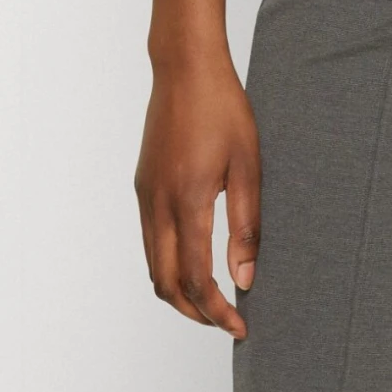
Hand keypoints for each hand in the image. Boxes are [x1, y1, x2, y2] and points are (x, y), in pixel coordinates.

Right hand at [134, 54, 260, 335]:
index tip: (239, 325)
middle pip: (165, 284)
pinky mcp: (142, 185)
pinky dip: (167, 263)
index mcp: (188, 201)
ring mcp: (145, 195)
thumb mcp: (249, 164)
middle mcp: (158, 204)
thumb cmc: (223, 108)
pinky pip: (148, 241)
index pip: (195, 279)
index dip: (216, 311)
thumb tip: (245, 277)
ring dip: (178, 291)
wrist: (185, 66)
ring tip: (213, 297)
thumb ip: (247, 224)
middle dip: (194, 312)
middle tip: (226, 320)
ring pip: (152, 266)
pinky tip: (193, 258)